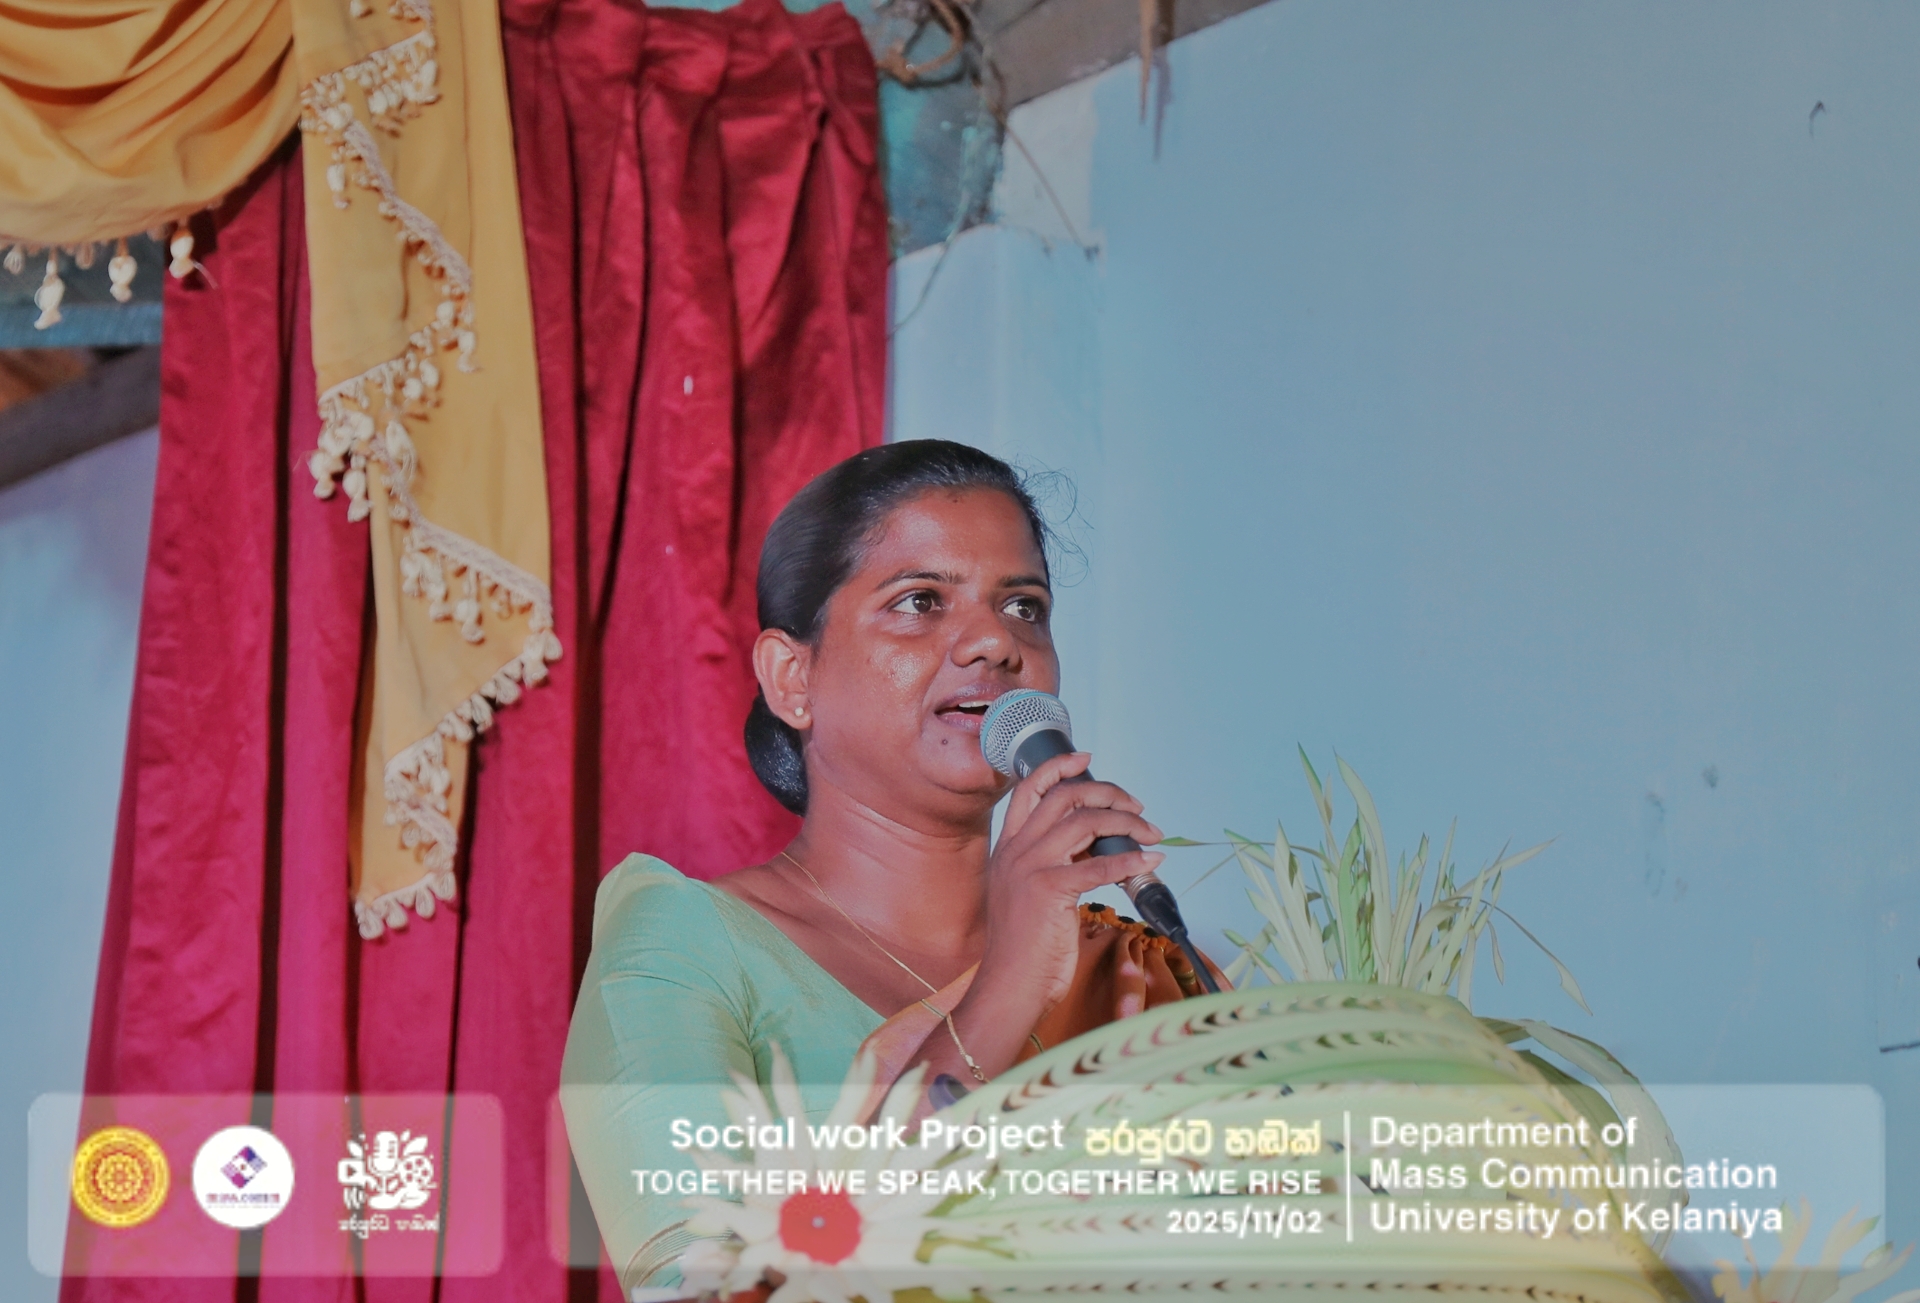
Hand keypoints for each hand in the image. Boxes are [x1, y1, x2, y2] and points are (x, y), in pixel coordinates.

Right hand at [970, 752, 1164, 1017]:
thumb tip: (1098, 845)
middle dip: (1107, 792)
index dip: (1059, 767)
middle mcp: (1015, 850)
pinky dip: (1131, 860)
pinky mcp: (1049, 889)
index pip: (1028, 788)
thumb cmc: (1024, 948)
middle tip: (1136, 806)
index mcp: (1007, 847)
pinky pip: (1100, 864)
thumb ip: (1054, 865)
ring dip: (1127, 822)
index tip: (1086, 758)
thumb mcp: (1030, 894)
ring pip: (1085, 820)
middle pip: (1064, 795)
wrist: (1009, 986)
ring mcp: (1030, 867)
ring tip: (1151, 833)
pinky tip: (1150, 863)